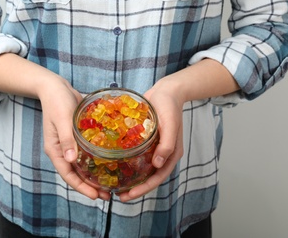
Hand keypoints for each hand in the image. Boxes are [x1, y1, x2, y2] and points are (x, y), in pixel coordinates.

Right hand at [38, 75, 110, 200]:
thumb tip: (71, 160)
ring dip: (95, 175)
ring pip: (83, 166)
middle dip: (90, 186)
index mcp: (55, 150)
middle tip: (108, 195)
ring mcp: (70, 145)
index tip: (95, 196)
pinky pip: (88, 153)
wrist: (56, 87)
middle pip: (76, 174)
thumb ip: (66, 139)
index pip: (68, 174)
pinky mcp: (78, 138)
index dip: (81, 187)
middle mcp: (63, 151)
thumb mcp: (62, 119)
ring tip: (111, 183)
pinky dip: (97, 160)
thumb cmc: (56, 101)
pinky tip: (110, 163)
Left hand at [118, 76, 183, 201]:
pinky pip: (137, 154)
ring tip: (116, 184)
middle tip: (120, 195)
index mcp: (171, 153)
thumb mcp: (170, 125)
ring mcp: (154, 147)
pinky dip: (129, 161)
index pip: (158, 176)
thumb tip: (158, 165)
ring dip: (132, 177)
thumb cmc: (170, 107)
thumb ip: (167, 145)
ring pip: (142, 167)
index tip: (130, 194)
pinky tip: (116, 163)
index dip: (144, 188)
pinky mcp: (146, 140)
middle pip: (149, 176)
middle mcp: (162, 153)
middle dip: (136, 187)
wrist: (166, 91)